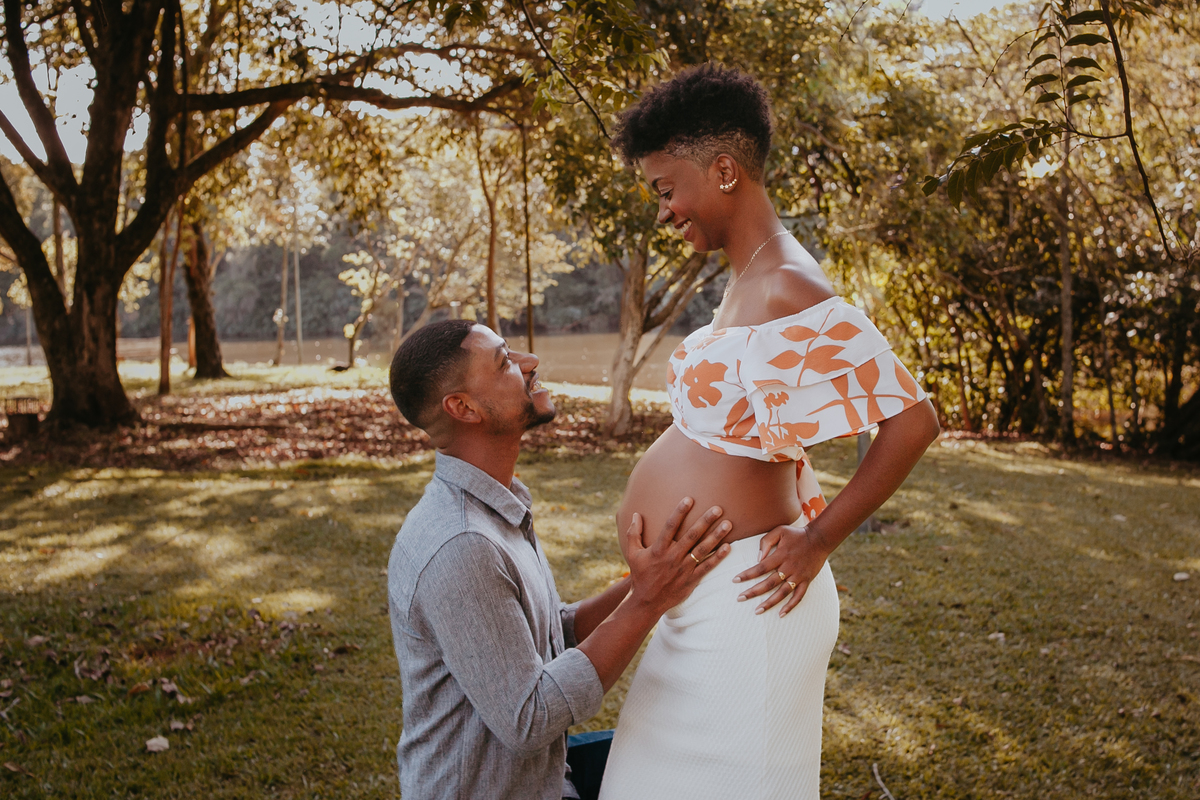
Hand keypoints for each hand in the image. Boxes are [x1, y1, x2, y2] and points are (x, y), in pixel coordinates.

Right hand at [624, 498, 731, 616]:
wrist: (646, 602)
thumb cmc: (640, 575)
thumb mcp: (632, 553)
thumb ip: (633, 533)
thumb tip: (635, 514)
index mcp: (658, 549)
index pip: (670, 526)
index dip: (679, 512)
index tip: (689, 499)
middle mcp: (673, 557)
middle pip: (692, 535)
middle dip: (706, 521)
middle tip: (718, 508)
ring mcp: (683, 569)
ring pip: (702, 550)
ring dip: (716, 536)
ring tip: (728, 524)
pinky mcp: (691, 580)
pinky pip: (707, 567)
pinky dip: (718, 557)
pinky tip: (728, 547)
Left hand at [733, 523, 829, 616]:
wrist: (819, 538)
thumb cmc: (796, 534)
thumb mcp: (779, 531)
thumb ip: (766, 542)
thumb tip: (757, 558)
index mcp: (780, 555)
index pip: (760, 568)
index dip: (747, 574)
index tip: (735, 580)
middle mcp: (789, 568)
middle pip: (769, 583)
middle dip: (753, 592)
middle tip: (740, 598)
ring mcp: (798, 576)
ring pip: (782, 593)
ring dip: (769, 603)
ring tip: (757, 611)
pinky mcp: (806, 581)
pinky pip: (799, 596)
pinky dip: (790, 606)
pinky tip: (781, 614)